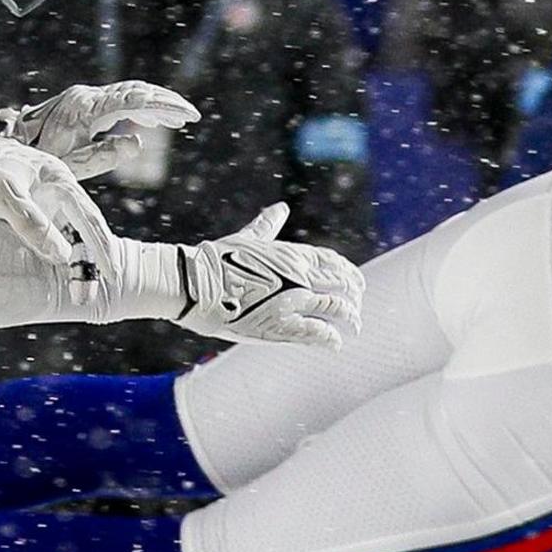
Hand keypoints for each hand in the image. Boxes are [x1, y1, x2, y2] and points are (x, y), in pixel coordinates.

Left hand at [0, 81, 199, 179]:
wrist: (4, 146)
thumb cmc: (36, 160)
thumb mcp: (69, 165)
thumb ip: (103, 156)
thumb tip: (138, 141)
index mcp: (85, 110)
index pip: (133, 102)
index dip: (164, 107)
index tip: (187, 115)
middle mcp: (86, 97)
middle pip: (135, 90)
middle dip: (165, 102)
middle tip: (191, 115)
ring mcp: (83, 97)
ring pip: (127, 92)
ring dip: (154, 103)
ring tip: (178, 119)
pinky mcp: (82, 103)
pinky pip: (116, 98)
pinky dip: (138, 106)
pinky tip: (149, 119)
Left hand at [0, 129, 116, 298]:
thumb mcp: (2, 194)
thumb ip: (29, 221)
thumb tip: (60, 254)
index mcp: (58, 181)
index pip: (87, 217)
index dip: (100, 246)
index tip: (111, 271)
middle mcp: (58, 192)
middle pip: (85, 229)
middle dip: (94, 259)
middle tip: (95, 290)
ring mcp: (46, 202)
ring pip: (70, 235)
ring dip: (76, 262)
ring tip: (78, 292)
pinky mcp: (32, 211)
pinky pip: (52, 236)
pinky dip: (58, 255)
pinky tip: (59, 275)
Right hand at [172, 203, 364, 349]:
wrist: (193, 283)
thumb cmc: (215, 259)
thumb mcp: (248, 239)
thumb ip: (268, 226)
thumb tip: (280, 208)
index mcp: (291, 255)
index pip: (332, 262)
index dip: (349, 273)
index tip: (357, 283)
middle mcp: (297, 275)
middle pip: (341, 285)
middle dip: (354, 298)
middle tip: (358, 309)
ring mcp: (291, 300)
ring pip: (334, 308)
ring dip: (349, 318)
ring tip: (355, 327)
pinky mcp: (279, 324)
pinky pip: (315, 332)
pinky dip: (329, 337)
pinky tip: (335, 343)